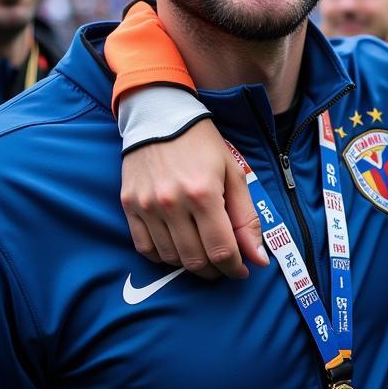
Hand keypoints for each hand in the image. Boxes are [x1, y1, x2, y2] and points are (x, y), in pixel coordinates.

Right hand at [120, 119, 267, 278]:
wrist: (160, 117)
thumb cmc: (203, 144)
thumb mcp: (233, 174)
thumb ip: (246, 218)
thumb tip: (258, 258)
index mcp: (203, 194)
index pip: (222, 250)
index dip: (235, 268)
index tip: (242, 269)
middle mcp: (172, 203)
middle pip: (196, 260)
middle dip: (216, 270)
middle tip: (225, 264)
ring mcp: (147, 206)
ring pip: (171, 258)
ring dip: (191, 264)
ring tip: (204, 254)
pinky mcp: (129, 206)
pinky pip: (146, 248)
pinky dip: (164, 257)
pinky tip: (179, 248)